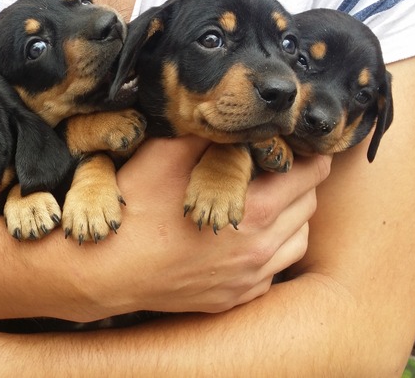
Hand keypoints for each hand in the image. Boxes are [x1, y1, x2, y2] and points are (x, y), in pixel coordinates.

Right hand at [82, 136, 330, 315]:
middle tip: (274, 166)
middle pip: (308, 207)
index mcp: (255, 214)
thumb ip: (205, 131)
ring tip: (263, 201)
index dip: (306, 153)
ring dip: (290, 218)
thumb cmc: (133, 211)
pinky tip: (241, 237)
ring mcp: (247, 280)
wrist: (104, 271)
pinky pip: (271, 272)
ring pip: (297, 242)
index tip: (292, 143)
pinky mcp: (232, 299)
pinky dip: (269, 251)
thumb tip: (232, 115)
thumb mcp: (164, 156)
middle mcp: (260, 252)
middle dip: (299, 181)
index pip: (310, 175)